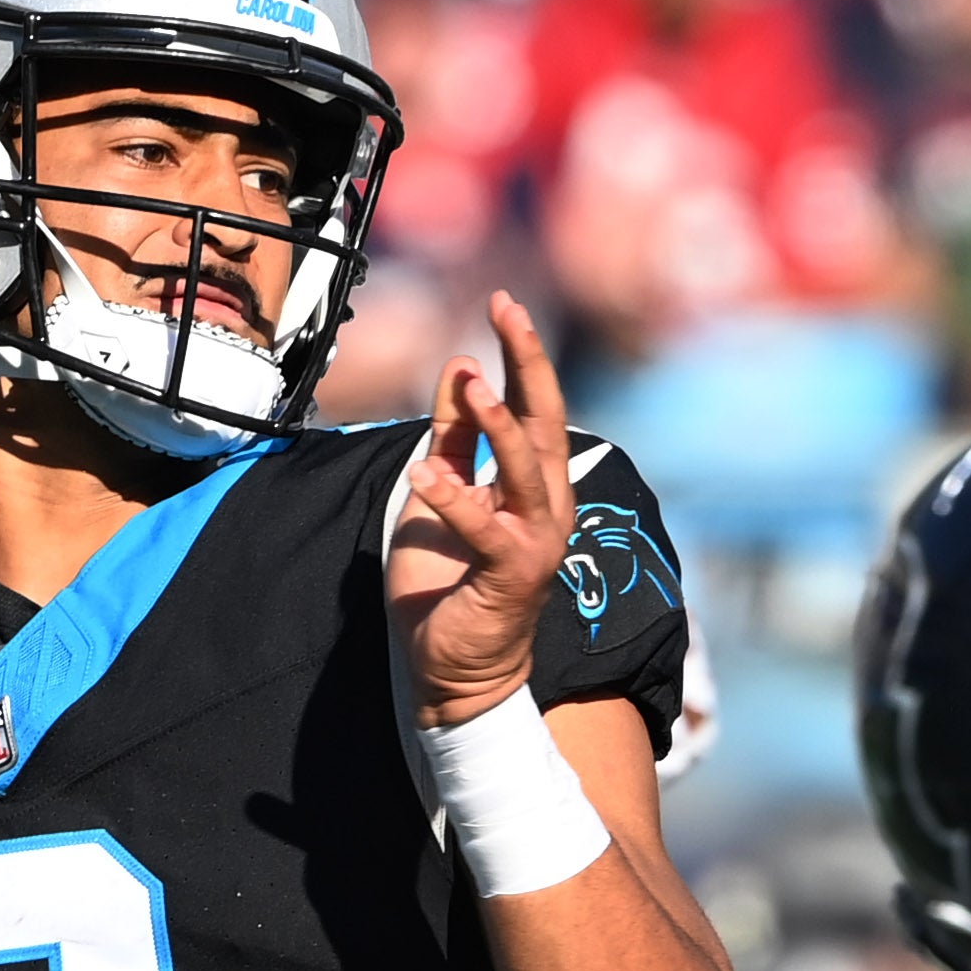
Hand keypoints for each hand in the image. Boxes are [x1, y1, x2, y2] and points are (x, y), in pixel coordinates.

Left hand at [389, 293, 574, 726]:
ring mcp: (535, 540)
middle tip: (508, 312)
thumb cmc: (450, 577)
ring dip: (499, 424)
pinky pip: (484, 529)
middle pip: (545, 420)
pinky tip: (425, 471)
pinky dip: (456, 498)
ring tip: (472, 384)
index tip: (503, 304)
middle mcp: (546, 504)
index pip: (534, 404)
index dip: (520, 355)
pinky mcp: (512, 575)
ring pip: (526, 470)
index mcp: (532, 481)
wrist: (453, 665)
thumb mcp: (440, 488)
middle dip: (527, 364)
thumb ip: (452, 436)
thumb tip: (458, 368)